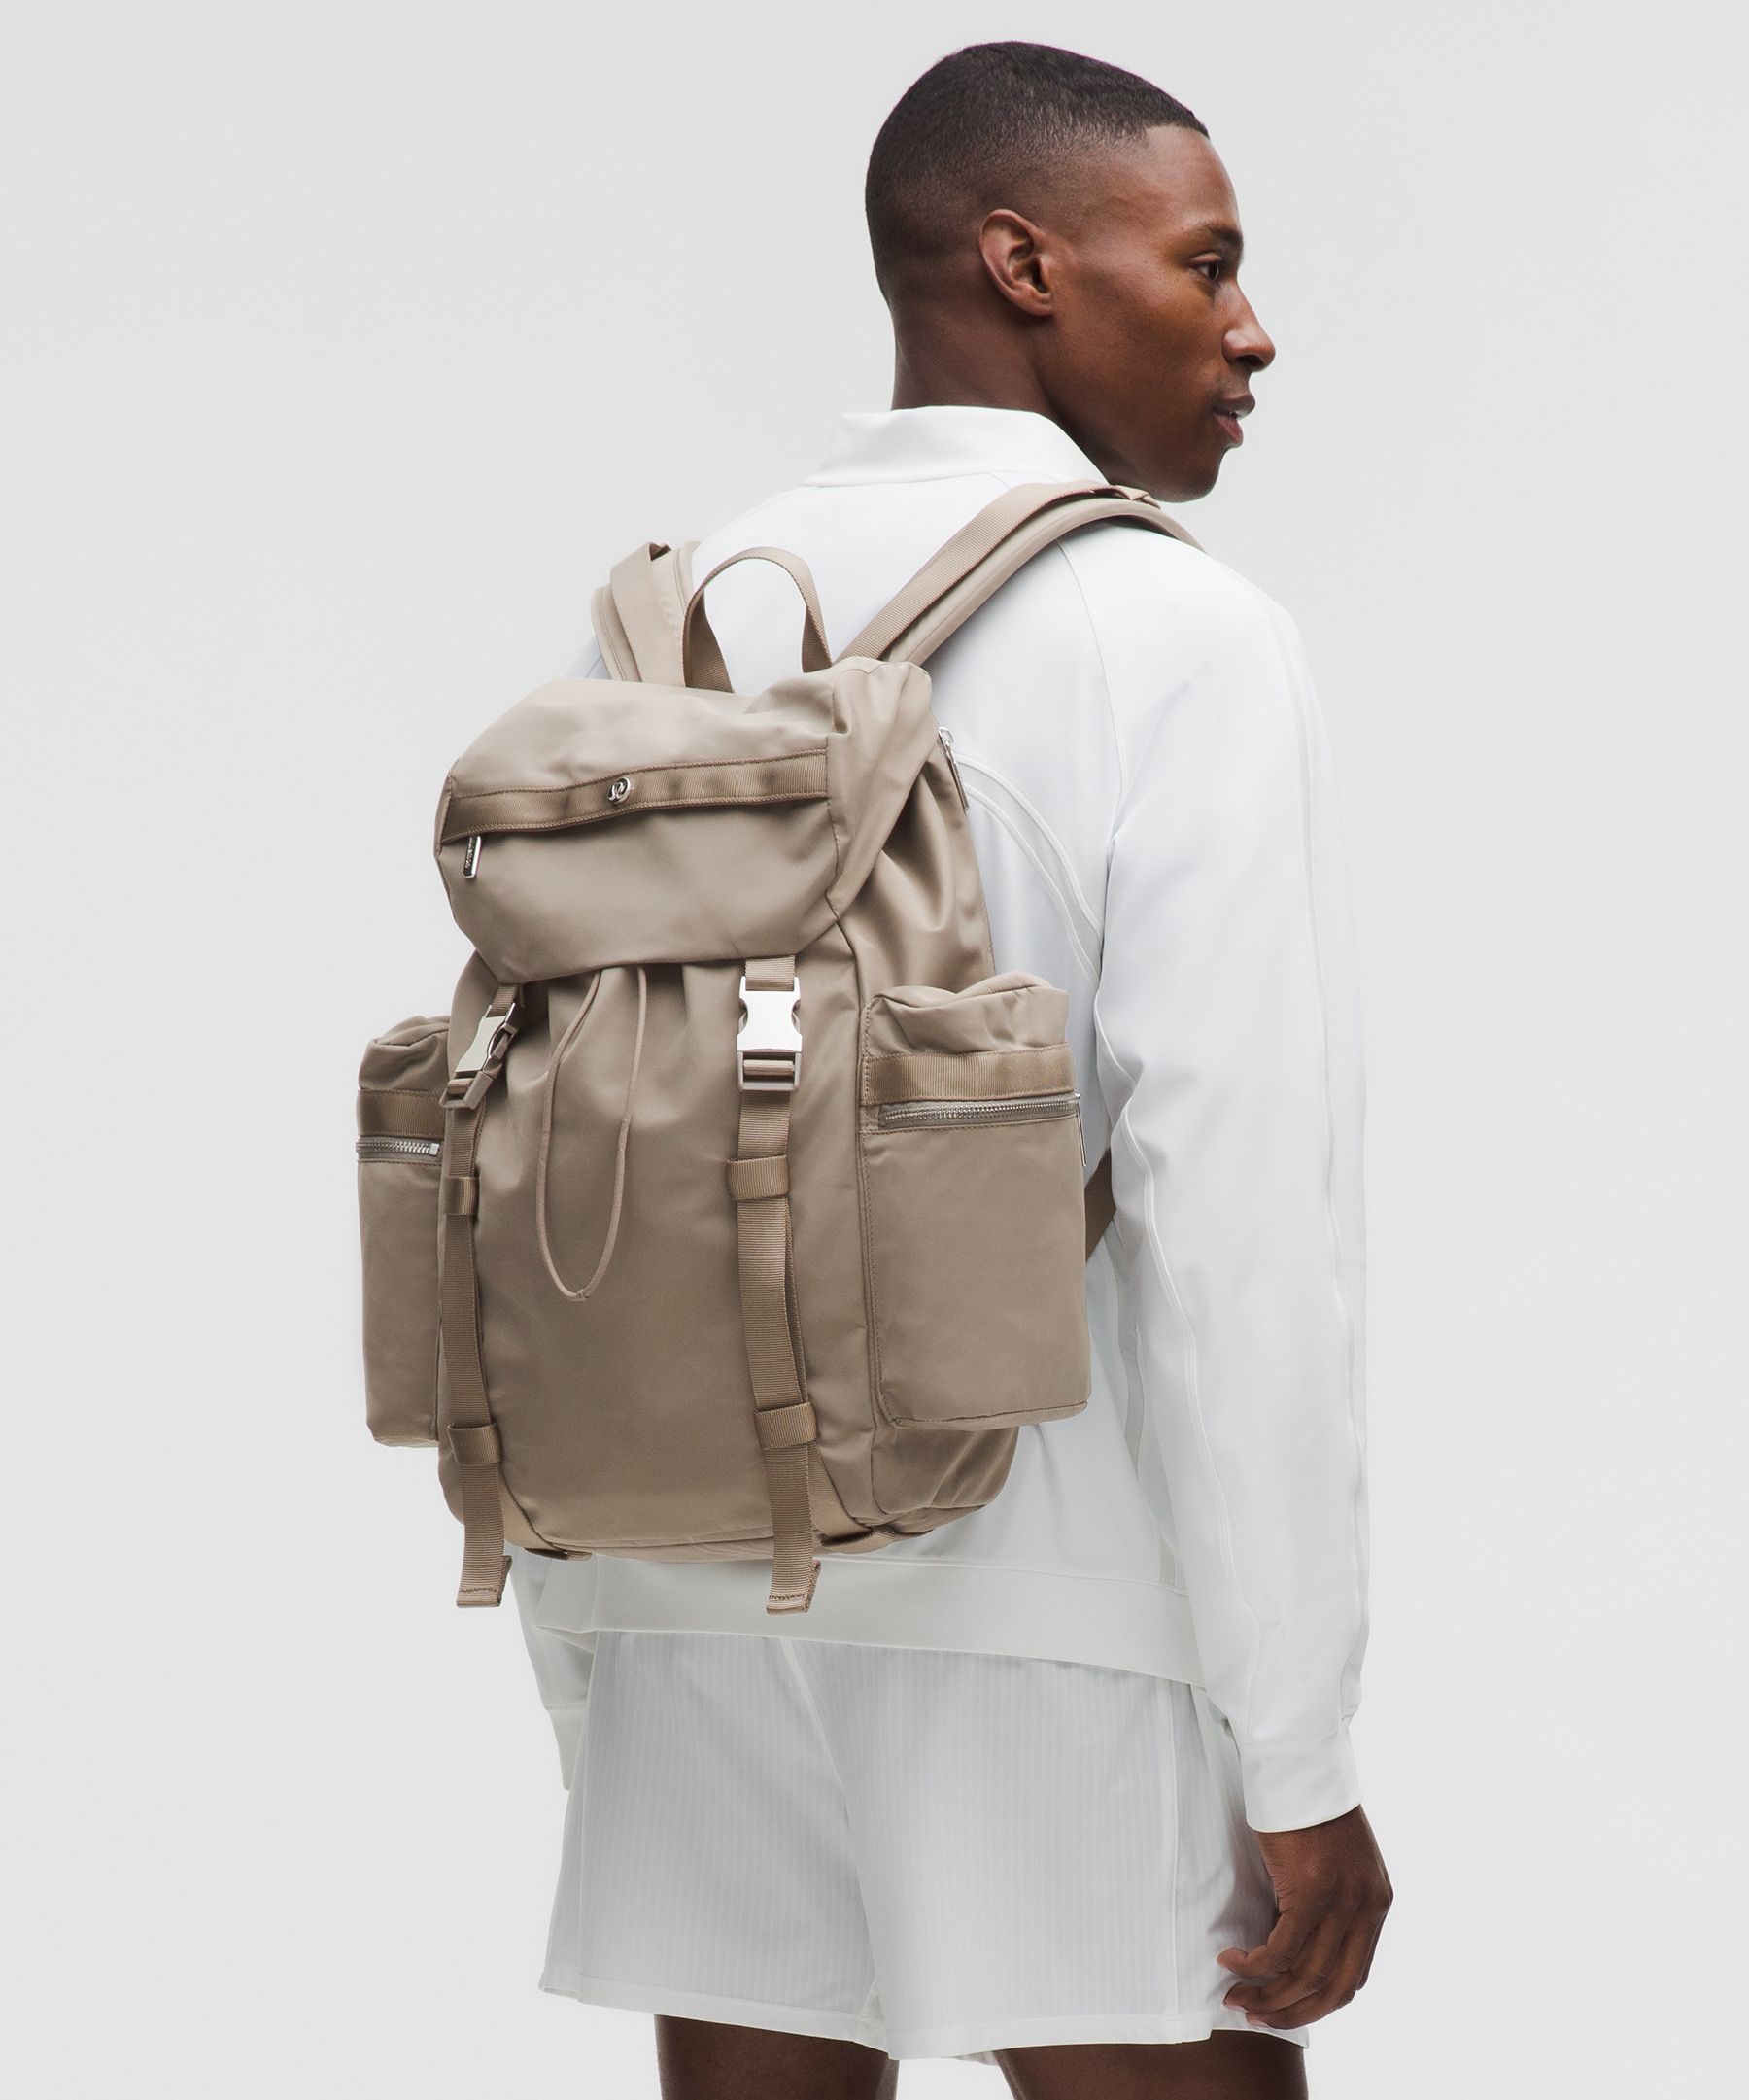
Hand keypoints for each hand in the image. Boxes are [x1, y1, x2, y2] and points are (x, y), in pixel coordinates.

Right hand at [1217, 1803, 1391, 2029]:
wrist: (1303, 1761)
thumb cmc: (1309, 1803)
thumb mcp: (1335, 1860)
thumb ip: (1329, 1901)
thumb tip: (1296, 1938)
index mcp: (1376, 1904)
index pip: (1354, 1976)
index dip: (1318, 2000)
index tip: (1285, 2005)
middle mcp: (1366, 1910)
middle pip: (1333, 1990)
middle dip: (1292, 2012)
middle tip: (1255, 2014)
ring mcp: (1341, 1904)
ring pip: (1305, 1976)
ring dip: (1266, 1994)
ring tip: (1236, 1993)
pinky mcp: (1311, 1893)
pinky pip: (1281, 1950)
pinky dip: (1254, 1964)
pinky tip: (1232, 1960)